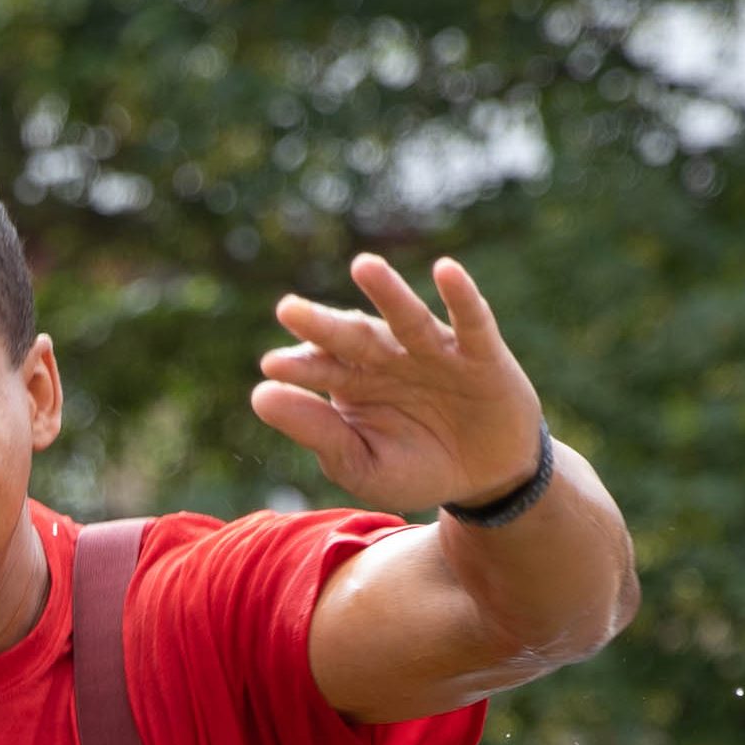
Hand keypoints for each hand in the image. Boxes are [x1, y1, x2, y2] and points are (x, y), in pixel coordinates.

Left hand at [252, 253, 552, 512]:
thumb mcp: (362, 465)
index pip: (320, 369)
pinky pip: (471, 321)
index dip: (299, 367)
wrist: (486, 477)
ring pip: (407, 318)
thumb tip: (259, 397)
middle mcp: (388, 357)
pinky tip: (446, 270)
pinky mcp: (480, 352)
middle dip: (324, 324)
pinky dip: (461, 296)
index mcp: (353, 382)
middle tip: (289, 310)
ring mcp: (433, 350)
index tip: (271, 366)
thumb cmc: (417, 467)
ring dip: (388, 292)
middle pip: (354, 337)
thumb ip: (318, 433)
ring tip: (363, 266)